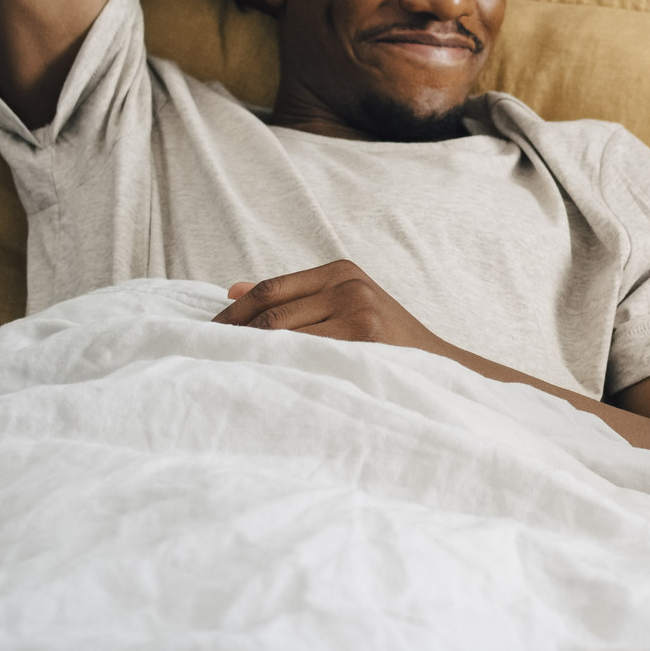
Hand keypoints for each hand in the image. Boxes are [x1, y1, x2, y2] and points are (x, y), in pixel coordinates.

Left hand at [214, 259, 448, 355]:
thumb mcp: (346, 305)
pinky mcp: (365, 340)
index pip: (270, 289)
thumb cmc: (388, 343)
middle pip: (271, 312)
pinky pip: (305, 355)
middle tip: (207, 357)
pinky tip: (263, 380)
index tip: (208, 334)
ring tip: (226, 369)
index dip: (233, 313)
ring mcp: (358, 311)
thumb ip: (295, 297)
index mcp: (341, 271)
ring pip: (283, 336)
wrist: (442, 368)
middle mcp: (348, 285)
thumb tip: (232, 289)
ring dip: (251, 354)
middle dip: (233, 335)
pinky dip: (278, 367)